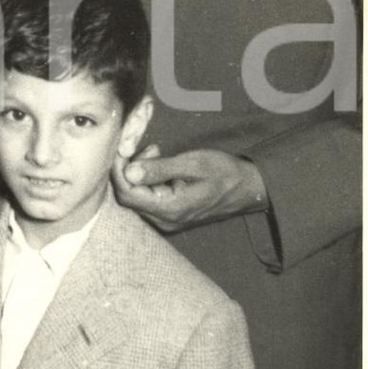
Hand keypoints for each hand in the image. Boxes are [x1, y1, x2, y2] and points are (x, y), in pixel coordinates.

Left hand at [111, 146, 269, 232]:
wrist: (248, 187)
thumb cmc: (224, 173)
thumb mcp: (193, 164)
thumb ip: (160, 169)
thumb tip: (129, 172)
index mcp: (170, 209)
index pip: (128, 194)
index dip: (118, 171)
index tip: (122, 149)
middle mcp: (165, 220)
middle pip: (129, 197)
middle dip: (128, 170)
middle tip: (145, 148)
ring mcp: (168, 219)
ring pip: (137, 197)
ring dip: (139, 173)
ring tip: (155, 152)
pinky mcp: (170, 214)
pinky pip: (148, 197)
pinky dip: (148, 179)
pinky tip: (160, 163)